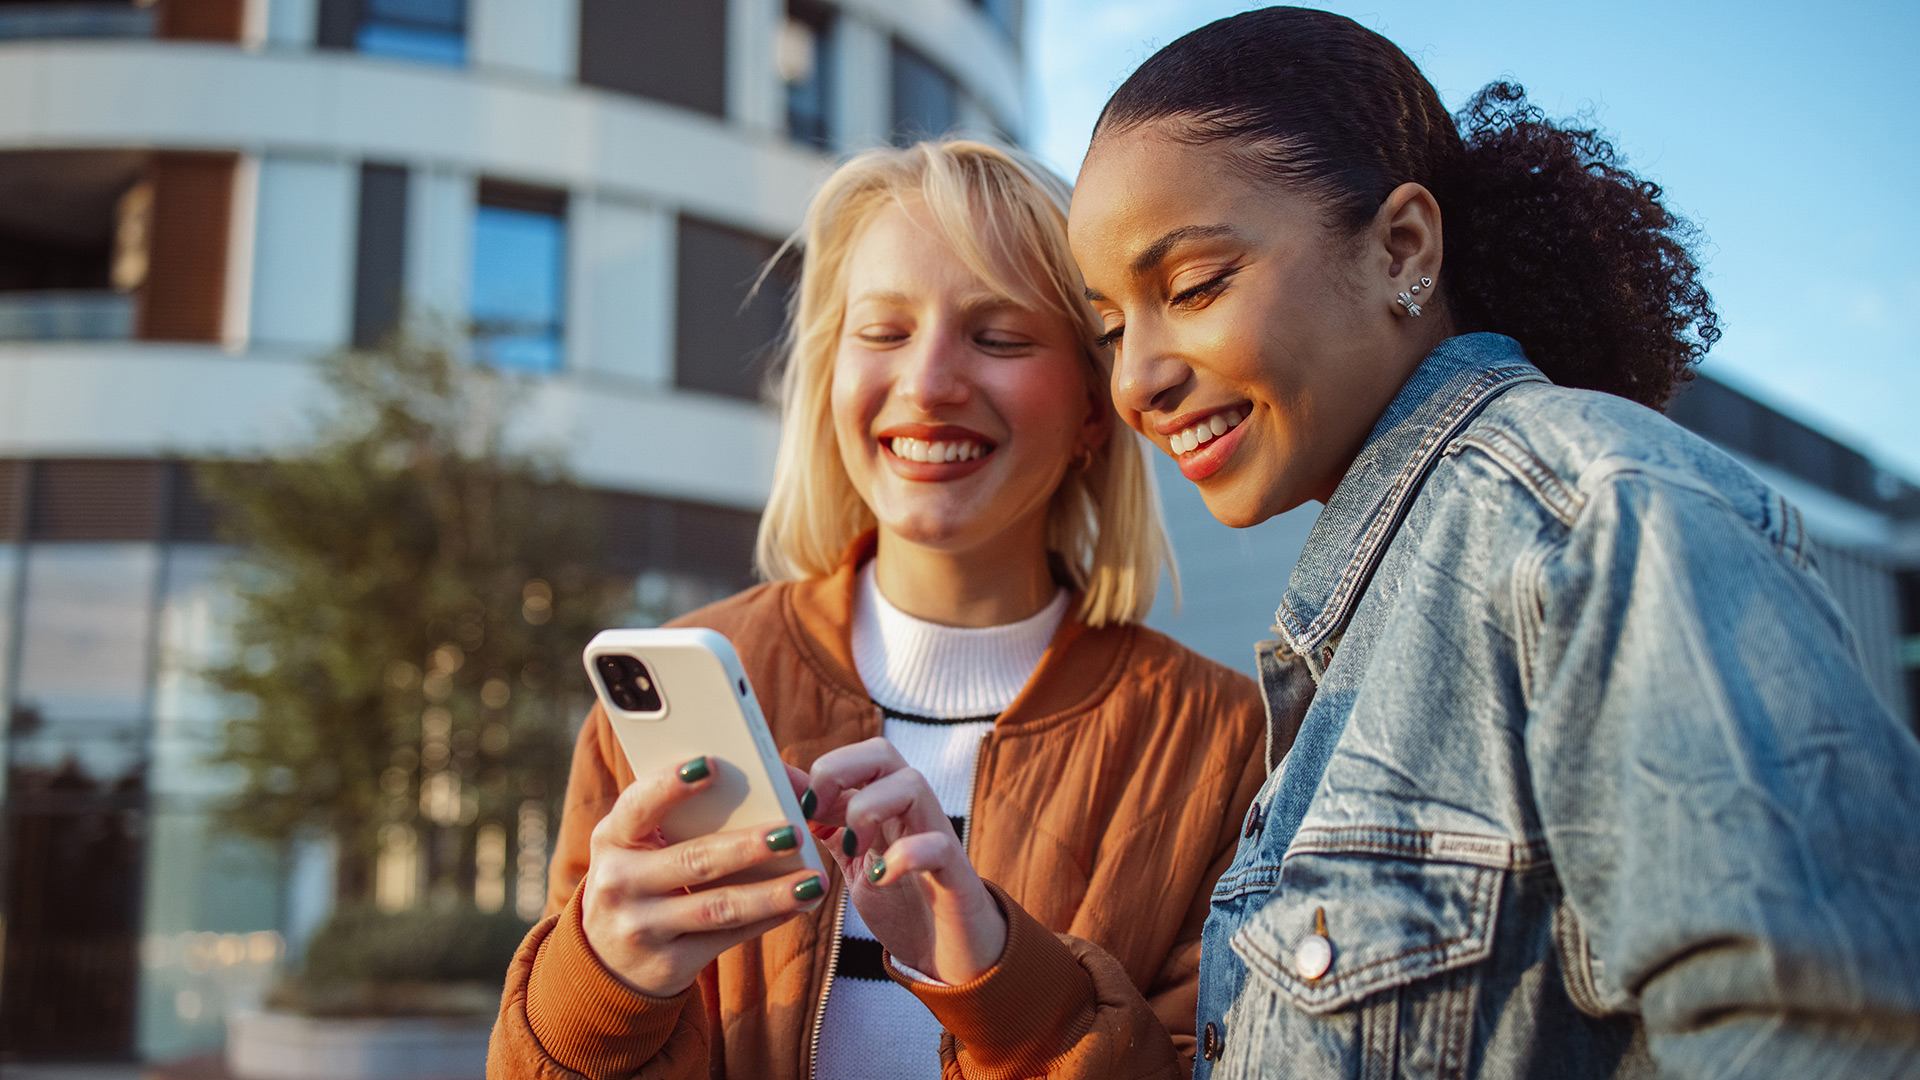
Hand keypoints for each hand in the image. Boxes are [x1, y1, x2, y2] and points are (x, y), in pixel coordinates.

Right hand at [580, 756, 826, 997]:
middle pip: (693, 860)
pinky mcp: (668, 964)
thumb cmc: (639, 877)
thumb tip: (761, 783)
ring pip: (717, 907)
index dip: (671, 785)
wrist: (607, 959)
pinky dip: (767, 919)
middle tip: (792, 832)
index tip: (710, 763)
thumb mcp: (638, 844)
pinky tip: (799, 903)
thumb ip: (679, 815)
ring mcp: (641, 928)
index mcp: (611, 838)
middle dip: (747, 847)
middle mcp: (618, 883)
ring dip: (770, 893)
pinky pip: (726, 938)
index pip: (638, 805)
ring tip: (812, 880)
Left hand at [801, 737, 1007, 983]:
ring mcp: (936, 837)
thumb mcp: (853, 858)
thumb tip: (780, 785)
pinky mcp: (955, 874)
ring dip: (868, 809)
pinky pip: (939, 845)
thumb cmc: (902, 902)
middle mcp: (912, 811)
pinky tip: (882, 876)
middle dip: (839, 770)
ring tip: (851, 849)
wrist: (950, 955)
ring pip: (912, 784)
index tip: (795, 809)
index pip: (855, 756)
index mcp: (885, 805)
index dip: (818, 771)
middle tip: (815, 812)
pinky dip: (906, 855)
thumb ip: (825, 822)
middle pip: (882, 752)